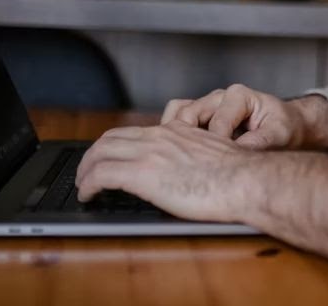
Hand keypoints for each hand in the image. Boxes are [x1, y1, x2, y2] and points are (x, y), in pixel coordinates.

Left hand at [74, 122, 254, 221]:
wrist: (244, 180)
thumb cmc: (238, 175)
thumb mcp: (211, 153)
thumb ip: (192, 154)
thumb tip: (185, 169)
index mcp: (175, 131)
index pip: (132, 132)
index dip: (113, 145)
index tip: (109, 158)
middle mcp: (158, 137)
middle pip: (110, 138)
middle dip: (92, 156)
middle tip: (87, 172)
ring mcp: (149, 153)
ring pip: (100, 152)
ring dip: (85, 169)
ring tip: (83, 185)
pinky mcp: (142, 174)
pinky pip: (102, 174)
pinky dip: (88, 185)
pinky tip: (88, 196)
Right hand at [160, 85, 327, 150]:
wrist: (288, 127)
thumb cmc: (284, 128)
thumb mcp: (279, 134)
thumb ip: (259, 142)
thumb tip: (236, 155)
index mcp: (239, 96)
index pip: (217, 123)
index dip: (216, 148)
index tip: (218, 168)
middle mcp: (219, 97)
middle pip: (189, 114)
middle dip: (189, 141)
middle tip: (192, 166)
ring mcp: (207, 107)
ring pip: (177, 114)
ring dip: (174, 135)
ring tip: (178, 159)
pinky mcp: (200, 119)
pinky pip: (177, 121)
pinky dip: (173, 136)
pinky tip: (178, 156)